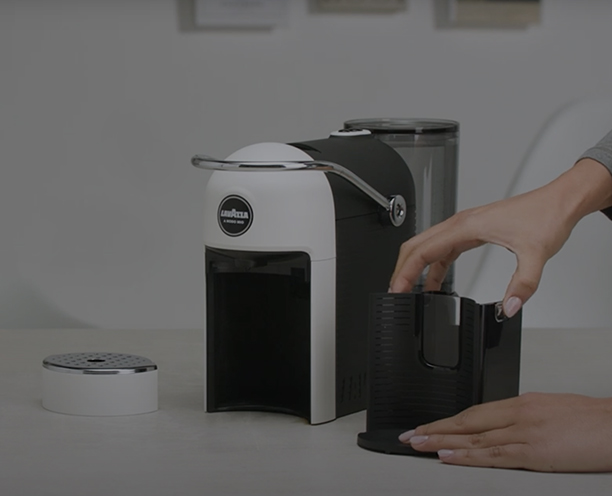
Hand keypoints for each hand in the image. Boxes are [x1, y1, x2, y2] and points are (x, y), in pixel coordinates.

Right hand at [389, 159, 611, 316]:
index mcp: (466, 226)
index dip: (406, 271)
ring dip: (415, 266)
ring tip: (409, 289)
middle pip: (416, 245)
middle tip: (395, 292)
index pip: (423, 250)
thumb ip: (522, 285)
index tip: (397, 288)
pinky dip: (433, 265)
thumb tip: (508, 306)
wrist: (559, 201)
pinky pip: (443, 249)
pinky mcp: (471, 231)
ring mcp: (464, 226)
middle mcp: (460, 224)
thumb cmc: (546, 216)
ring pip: (427, 246)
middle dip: (401, 269)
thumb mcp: (536, 255)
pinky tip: (435, 282)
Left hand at [398, 392, 611, 471]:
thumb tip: (504, 428)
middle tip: (411, 435)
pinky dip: (467, 456)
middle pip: (467, 422)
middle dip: (435, 429)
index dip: (448, 419)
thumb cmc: (592, 419)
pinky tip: (448, 457)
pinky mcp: (535, 452)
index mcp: (521, 403)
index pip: (474, 411)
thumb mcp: (551, 410)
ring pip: (473, 438)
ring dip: (441, 442)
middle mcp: (518, 414)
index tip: (429, 424)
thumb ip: (525, 418)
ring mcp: (524, 433)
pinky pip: (493, 455)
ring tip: (418, 445)